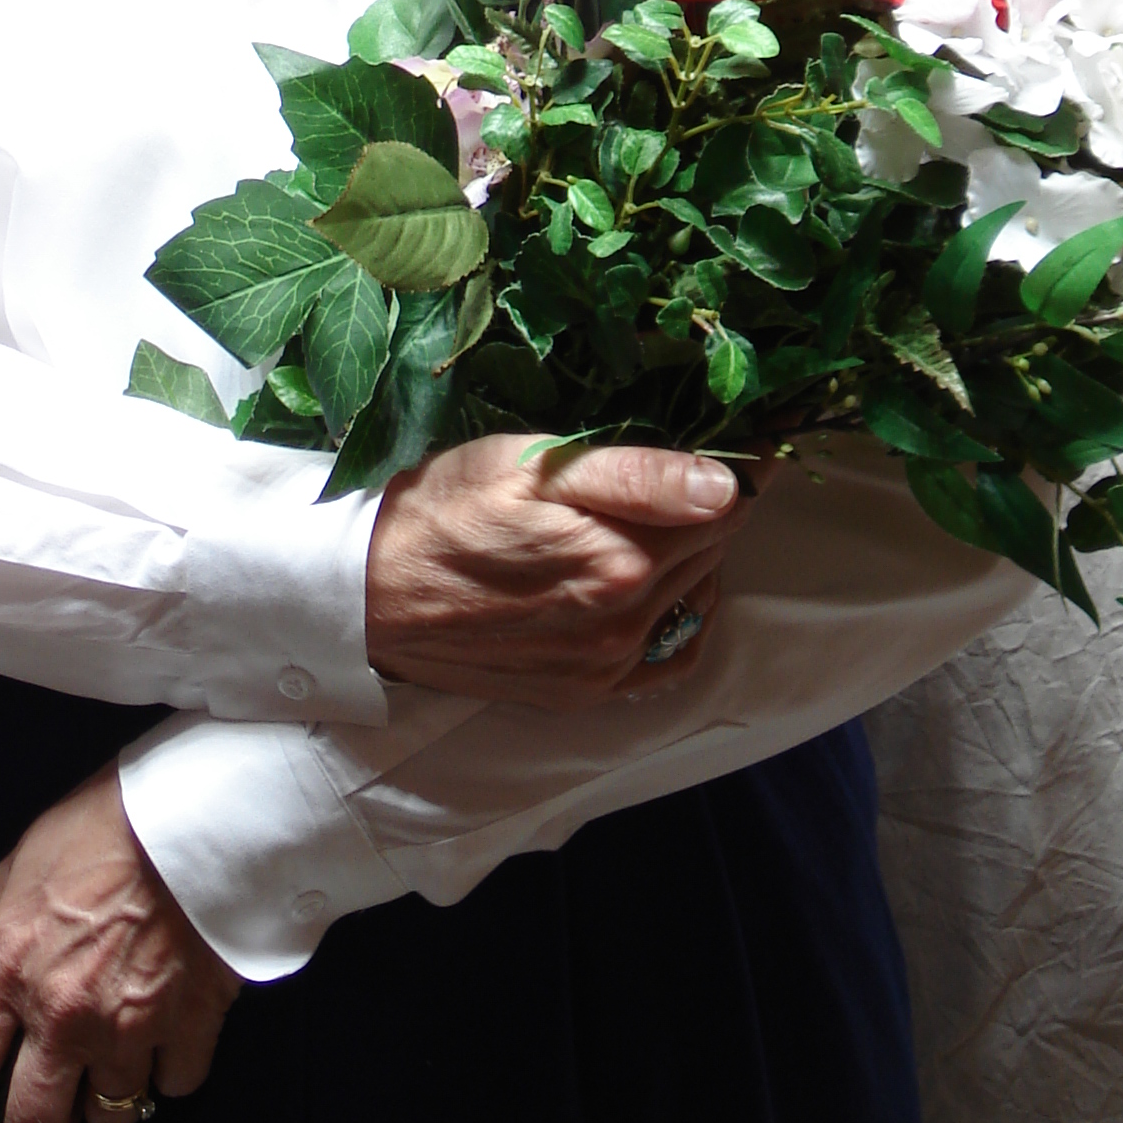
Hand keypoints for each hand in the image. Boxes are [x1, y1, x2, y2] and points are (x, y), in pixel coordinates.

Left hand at [0, 766, 239, 1122]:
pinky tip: (168, 1030)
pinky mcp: (192, 1022)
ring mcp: (131, 1025)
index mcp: (11, 969)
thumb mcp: (20, 860)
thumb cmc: (104, 822)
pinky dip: (168, 1069)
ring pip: (109, 1117)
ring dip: (107, 1096)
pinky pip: (174, 1086)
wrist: (200, 803)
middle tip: (52, 1092)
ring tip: (116, 1053)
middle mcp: (64, 1014)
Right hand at [364, 432, 750, 708]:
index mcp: (622, 561)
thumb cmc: (448, 508)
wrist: (371, 593)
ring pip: (692, 595)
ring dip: (693, 553)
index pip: (724, 503)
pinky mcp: (586, 691)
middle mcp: (627, 624)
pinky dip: (678, 617)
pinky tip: (656, 582)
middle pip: (712, 548)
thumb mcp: (533, 466)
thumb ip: (635, 476)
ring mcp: (607, 665)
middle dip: (716, 503)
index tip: (751, 431)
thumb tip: (726, 486)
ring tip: (663, 512)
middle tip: (701, 458)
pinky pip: (668, 656)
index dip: (740, 461)